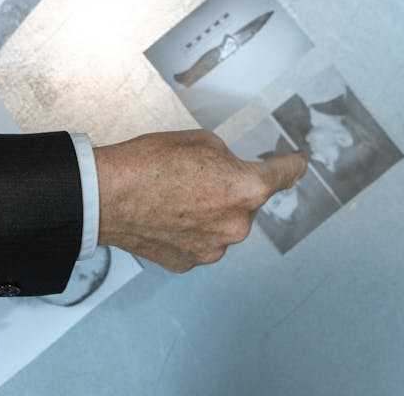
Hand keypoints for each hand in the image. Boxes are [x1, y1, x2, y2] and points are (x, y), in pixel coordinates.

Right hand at [94, 129, 306, 271]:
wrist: (106, 196)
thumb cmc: (147, 164)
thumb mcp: (200, 141)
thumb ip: (227, 159)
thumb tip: (230, 173)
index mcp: (246, 189)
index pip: (285, 174)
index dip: (293, 164)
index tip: (297, 162)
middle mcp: (236, 226)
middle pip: (247, 203)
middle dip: (230, 188)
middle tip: (196, 175)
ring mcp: (213, 248)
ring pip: (223, 225)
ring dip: (210, 211)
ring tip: (174, 196)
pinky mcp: (189, 262)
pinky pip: (200, 241)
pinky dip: (190, 229)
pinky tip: (167, 214)